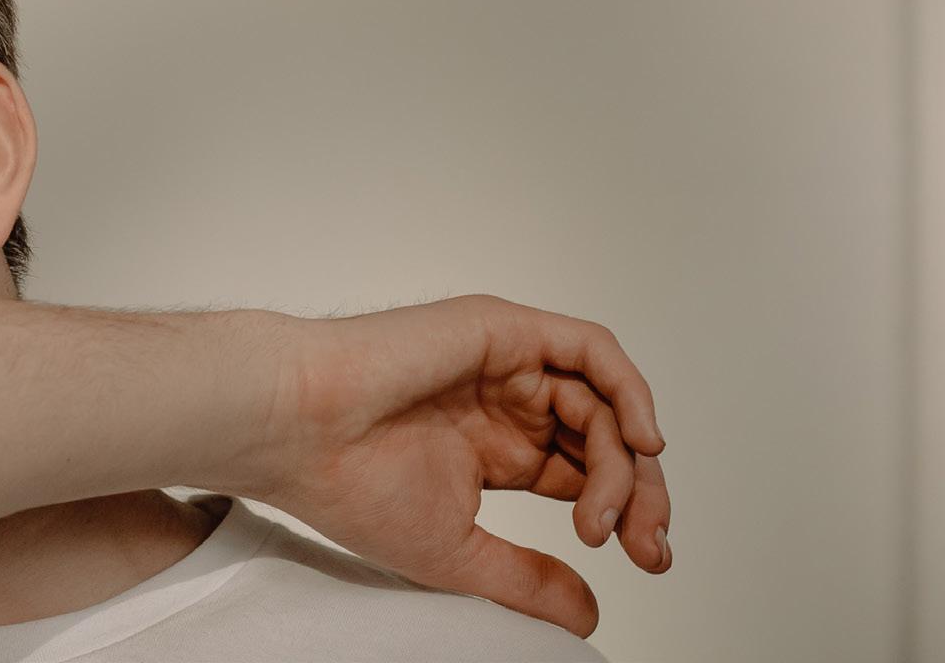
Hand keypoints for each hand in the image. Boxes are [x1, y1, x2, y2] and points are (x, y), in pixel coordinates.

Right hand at [249, 294, 672, 637]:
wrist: (298, 430)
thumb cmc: (348, 485)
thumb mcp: (459, 551)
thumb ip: (527, 578)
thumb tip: (590, 614)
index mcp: (497, 450)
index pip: (585, 474)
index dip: (626, 514)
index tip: (645, 562)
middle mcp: (509, 403)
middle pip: (607, 440)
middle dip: (642, 495)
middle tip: (646, 546)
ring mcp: (509, 364)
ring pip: (604, 403)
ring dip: (627, 462)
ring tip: (606, 516)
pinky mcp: (505, 331)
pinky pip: (592, 351)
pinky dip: (629, 391)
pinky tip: (640, 441)